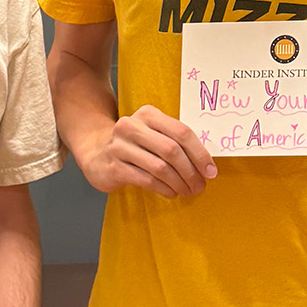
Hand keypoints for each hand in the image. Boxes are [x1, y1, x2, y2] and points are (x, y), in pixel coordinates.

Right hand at [85, 105, 217, 198]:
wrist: (95, 151)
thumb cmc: (134, 144)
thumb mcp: (153, 133)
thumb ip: (175, 141)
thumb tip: (206, 165)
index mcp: (148, 114)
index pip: (181, 132)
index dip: (200, 153)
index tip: (211, 171)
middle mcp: (132, 126)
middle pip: (172, 150)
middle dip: (191, 172)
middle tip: (200, 186)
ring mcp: (120, 146)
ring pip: (160, 167)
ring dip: (179, 183)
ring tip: (188, 191)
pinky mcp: (114, 167)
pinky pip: (147, 180)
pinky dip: (164, 189)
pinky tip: (171, 192)